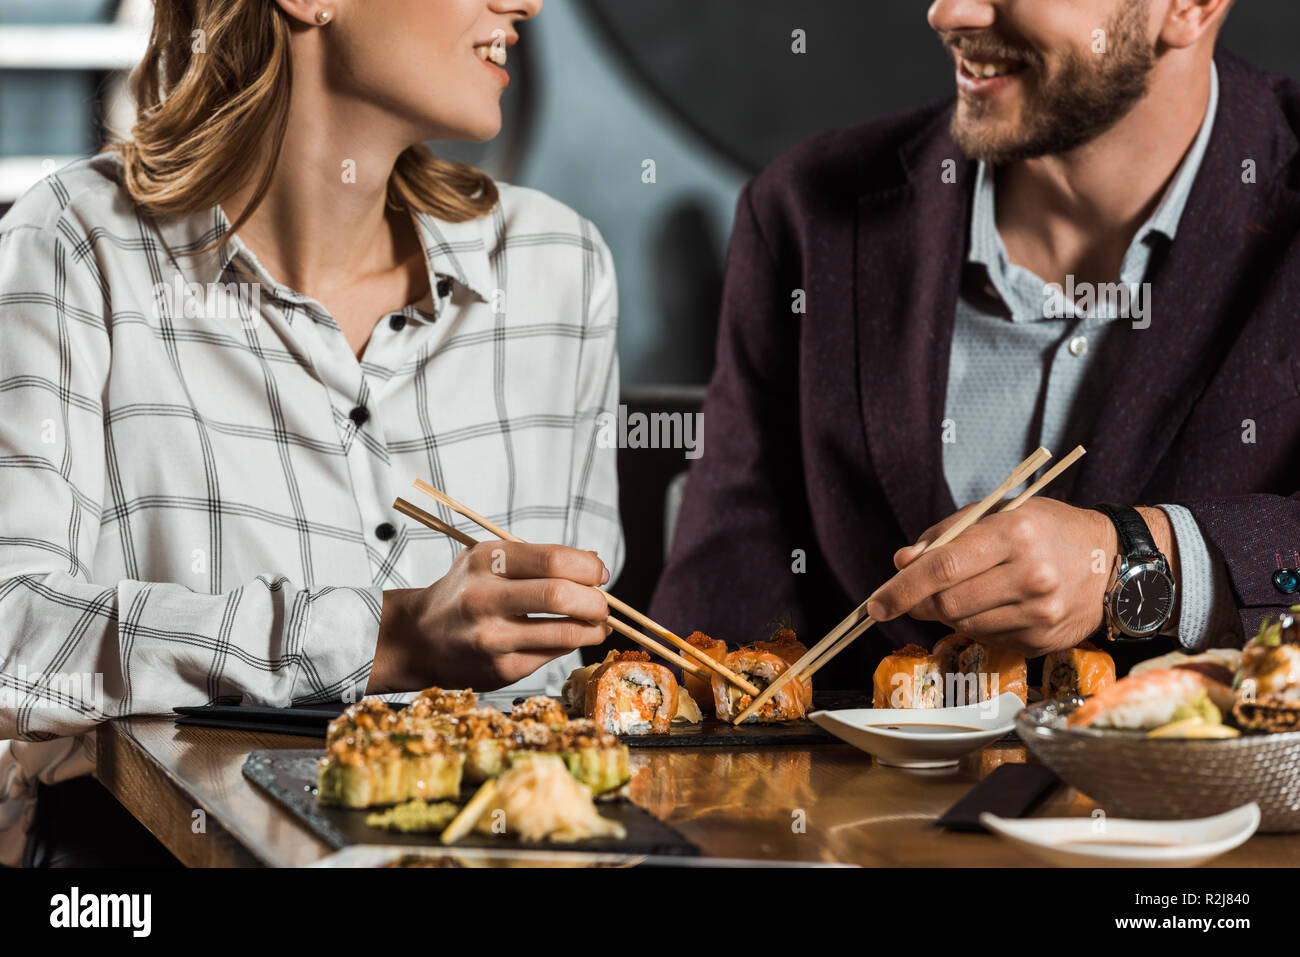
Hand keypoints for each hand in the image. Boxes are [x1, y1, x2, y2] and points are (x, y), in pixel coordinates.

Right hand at [367, 542, 610, 692]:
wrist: (418, 639)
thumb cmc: (464, 593)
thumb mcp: (488, 562)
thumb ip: (539, 559)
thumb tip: (594, 562)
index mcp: (484, 561)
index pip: (553, 559)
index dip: (587, 567)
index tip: (598, 574)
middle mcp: (483, 599)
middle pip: (560, 596)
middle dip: (595, 600)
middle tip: (602, 603)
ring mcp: (492, 639)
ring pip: (565, 632)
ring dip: (594, 627)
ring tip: (598, 623)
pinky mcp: (502, 669)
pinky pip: (553, 655)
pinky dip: (572, 644)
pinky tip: (572, 636)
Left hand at [864, 498, 1130, 655]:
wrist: (1115, 561)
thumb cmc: (1049, 530)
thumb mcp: (1000, 513)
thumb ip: (946, 535)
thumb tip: (901, 562)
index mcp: (1015, 534)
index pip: (943, 567)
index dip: (902, 588)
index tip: (875, 603)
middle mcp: (1031, 576)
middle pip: (947, 603)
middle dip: (921, 602)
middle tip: (917, 595)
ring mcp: (1039, 613)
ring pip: (963, 625)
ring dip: (949, 613)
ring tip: (969, 591)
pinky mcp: (1042, 641)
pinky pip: (986, 639)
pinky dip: (976, 625)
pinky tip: (995, 605)